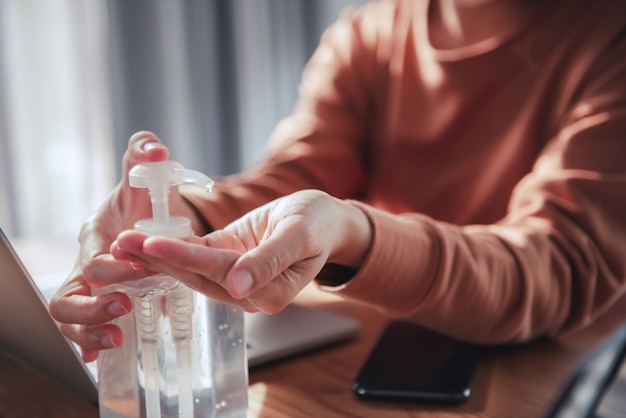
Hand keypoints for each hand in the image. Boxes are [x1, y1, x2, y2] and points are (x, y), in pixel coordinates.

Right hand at [48, 131, 174, 360]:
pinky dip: (89, 344)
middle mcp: (85, 263)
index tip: (143, 270)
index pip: (93, 260)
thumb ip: (145, 154)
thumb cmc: (142, 199)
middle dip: (93, 307)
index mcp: (95, 235)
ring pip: (68, 318)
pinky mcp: (101, 300)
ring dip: (89, 333)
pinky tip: (100, 357)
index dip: (115, 270)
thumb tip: (155, 150)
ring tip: (117, 340)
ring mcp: (90, 286)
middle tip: (124, 307)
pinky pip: (83, 328)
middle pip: (67, 296)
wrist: (146, 218)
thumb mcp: (145, 176)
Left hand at [110, 189, 371, 313]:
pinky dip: (171, 248)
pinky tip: (144, 242)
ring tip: (124, 241)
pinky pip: (197, 255)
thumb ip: (270, 261)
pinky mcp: (227, 260)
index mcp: (269, 294)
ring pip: (191, 268)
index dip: (186, 259)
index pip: (220, 274)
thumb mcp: (300, 236)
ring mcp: (235, 278)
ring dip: (157, 256)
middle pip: (197, 275)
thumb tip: (239, 287)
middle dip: (158, 260)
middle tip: (122, 243)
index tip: (154, 246)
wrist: (321, 219)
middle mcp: (247, 293)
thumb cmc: (317, 224)